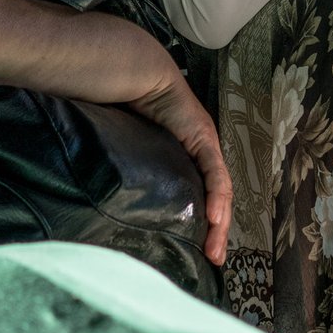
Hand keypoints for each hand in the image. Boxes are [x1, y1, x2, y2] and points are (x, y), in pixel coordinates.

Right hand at [128, 68, 232, 266]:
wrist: (133, 74)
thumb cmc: (123, 107)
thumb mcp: (130, 150)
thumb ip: (131, 172)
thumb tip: (111, 201)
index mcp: (183, 156)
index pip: (201, 195)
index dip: (203, 223)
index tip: (200, 251)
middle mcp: (199, 151)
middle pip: (216, 198)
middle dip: (217, 230)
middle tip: (213, 258)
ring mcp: (205, 144)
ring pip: (220, 190)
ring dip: (220, 221)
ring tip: (215, 247)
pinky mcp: (203, 137)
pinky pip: (214, 172)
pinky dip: (216, 196)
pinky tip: (216, 217)